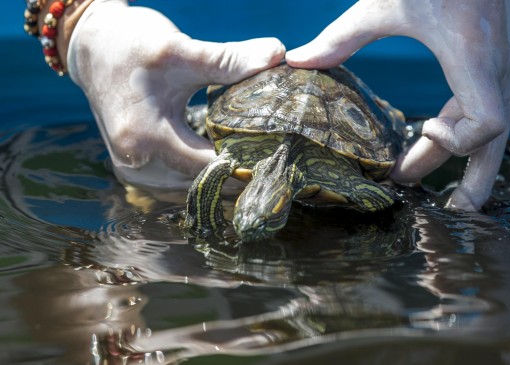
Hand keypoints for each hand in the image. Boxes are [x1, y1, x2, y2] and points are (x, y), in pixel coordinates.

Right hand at [67, 0, 284, 191]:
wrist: (92, 46)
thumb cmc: (131, 45)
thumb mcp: (181, 50)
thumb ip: (229, 59)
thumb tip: (277, 55)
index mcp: (145, 138)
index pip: (209, 168)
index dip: (244, 164)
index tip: (275, 156)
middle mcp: (136, 163)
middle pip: (200, 184)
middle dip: (234, 174)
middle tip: (270, 162)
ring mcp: (133, 169)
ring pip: (189, 187)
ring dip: (218, 178)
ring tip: (250, 162)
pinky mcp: (135, 167)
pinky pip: (176, 182)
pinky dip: (200, 174)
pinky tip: (222, 160)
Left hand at [286, 0, 509, 210]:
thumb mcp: (382, 3)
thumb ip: (340, 38)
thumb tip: (295, 60)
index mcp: (472, 57)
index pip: (480, 127)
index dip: (451, 142)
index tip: (419, 130)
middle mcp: (502, 68)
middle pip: (487, 143)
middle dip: (463, 180)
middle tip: (438, 211)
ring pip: (508, 134)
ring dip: (488, 173)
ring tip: (469, 208)